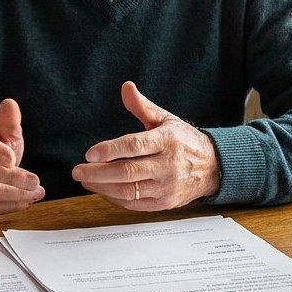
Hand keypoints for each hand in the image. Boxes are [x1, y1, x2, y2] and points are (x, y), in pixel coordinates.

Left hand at [72, 81, 220, 210]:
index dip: (110, 150)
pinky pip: (135, 204)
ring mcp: (166, 187)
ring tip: (85, 180)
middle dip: (98, 172)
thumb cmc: (183, 141)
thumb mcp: (165, 119)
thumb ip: (142, 106)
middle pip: (127, 171)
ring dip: (102, 187)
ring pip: (129, 191)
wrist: (213, 167)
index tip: (89, 153)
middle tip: (77, 170)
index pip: (134, 146)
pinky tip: (102, 190)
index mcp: (166, 140)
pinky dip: (115, 198)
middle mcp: (168, 165)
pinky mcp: (165, 203)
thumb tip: (126, 87)